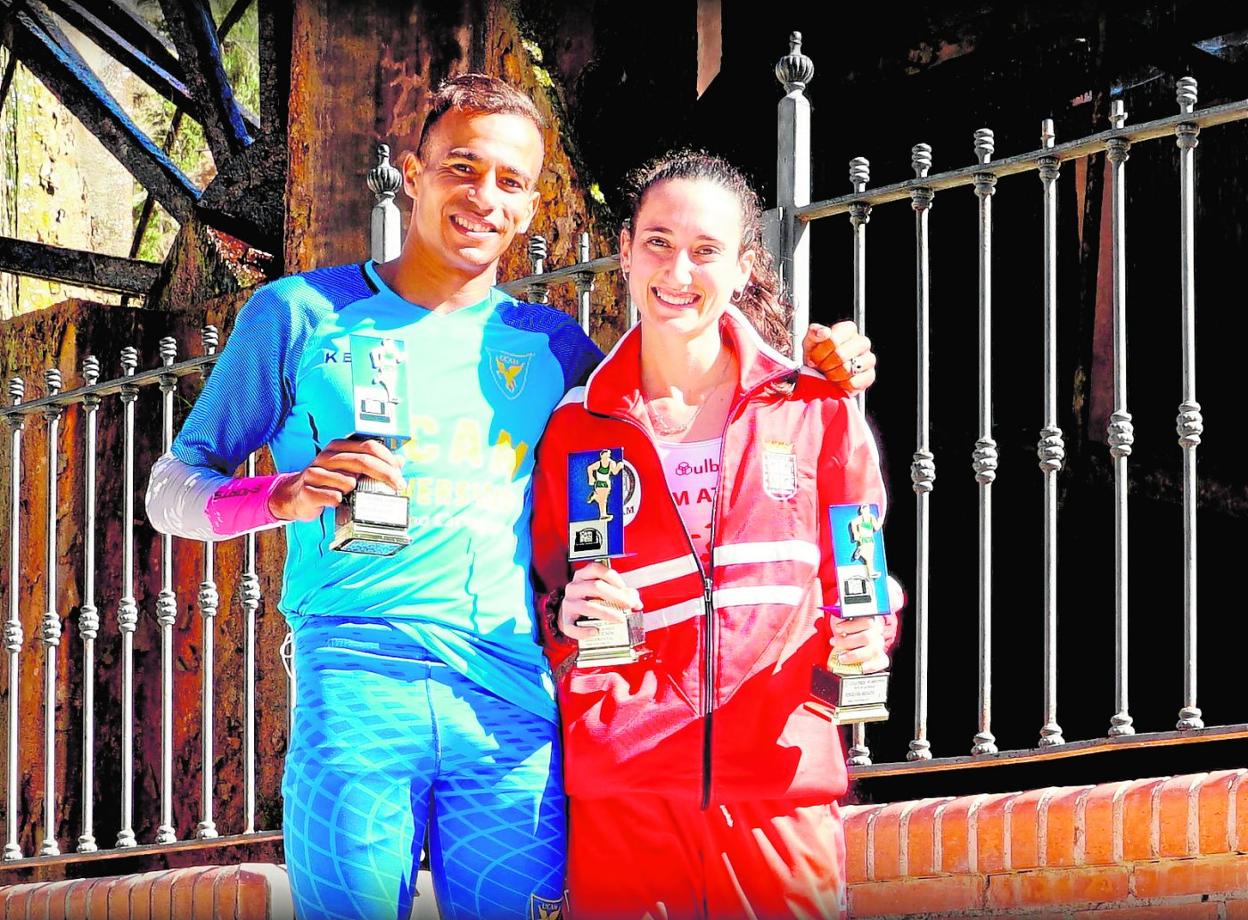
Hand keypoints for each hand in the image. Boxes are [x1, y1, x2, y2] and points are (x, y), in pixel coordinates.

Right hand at [268, 438, 404, 521]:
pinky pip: (334, 497)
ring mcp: (315, 472)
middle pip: (363, 461)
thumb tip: (401, 460)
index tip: (400, 474)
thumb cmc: (327, 483)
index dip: (388, 460)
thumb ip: (374, 464)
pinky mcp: (307, 490)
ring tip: (347, 495)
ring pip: (349, 482)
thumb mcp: (351, 470)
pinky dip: (339, 502)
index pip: (369, 446)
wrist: (295, 497)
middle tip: (398, 486)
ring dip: (354, 492)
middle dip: (385, 475)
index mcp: (339, 446)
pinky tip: (334, 502)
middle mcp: (326, 456)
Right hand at [557, 561, 642, 641]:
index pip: (596, 569)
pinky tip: (596, 631)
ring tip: (620, 620)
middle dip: (616, 596)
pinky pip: (572, 627)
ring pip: (587, 606)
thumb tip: (637, 603)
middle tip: (629, 605)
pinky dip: (584, 631)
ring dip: (607, 613)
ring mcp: (568, 604)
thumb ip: (622, 593)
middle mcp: (574, 587)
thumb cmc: (591, 599)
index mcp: (583, 576)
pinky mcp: (565, 620)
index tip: (625, 589)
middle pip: (595, 587)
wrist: (571, 613)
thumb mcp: (604, 591)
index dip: (613, 577)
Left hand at [802, 321, 876, 396]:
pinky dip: (842, 385)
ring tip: (829, 374)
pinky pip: (854, 383)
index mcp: (848, 329)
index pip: (833, 340)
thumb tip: (824, 332)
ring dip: (833, 375)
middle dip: (826, 365)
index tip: (815, 358)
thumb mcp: (810, 342)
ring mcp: (868, 359)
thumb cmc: (818, 356)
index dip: (820, 352)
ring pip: (849, 369)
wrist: (821, 375)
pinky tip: (838, 382)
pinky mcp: (870, 376)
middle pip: (841, 355)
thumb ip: (814, 333)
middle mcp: (862, 342)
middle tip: (822, 367)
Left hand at [829, 615, 888, 672]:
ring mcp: (880, 645)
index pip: (866, 621)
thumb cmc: (845, 628)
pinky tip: (858, 668)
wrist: (849, 640)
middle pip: (867, 637)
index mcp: (870, 619)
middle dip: (847, 642)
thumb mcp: (841, 619)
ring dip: (854, 656)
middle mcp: (877, 631)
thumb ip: (840, 617)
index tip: (838, 628)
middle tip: (834, 643)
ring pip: (872, 651)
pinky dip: (868, 667)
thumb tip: (839, 618)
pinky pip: (880, 663)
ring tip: (841, 658)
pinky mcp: (881, 658)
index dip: (850, 626)